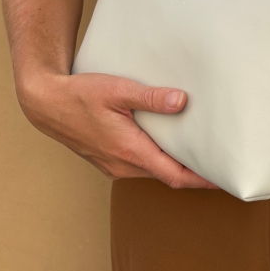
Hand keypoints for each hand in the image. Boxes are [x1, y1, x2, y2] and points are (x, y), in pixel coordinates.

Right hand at [17, 71, 219, 189]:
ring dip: (176, 166)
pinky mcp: (108, 160)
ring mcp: (114, 166)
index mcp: (130, 151)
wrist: (45, 103)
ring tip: (200, 153)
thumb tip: (181, 101)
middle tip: (220, 162)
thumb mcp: (117, 90)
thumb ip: (150, 97)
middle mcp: (123, 165)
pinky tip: (168, 145)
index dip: (203, 180)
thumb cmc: (80, 95)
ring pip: (153, 171)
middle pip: (168, 176)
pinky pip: (140, 166)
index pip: (175, 175)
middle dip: (194, 173)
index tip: (224, 179)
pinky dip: (158, 160)